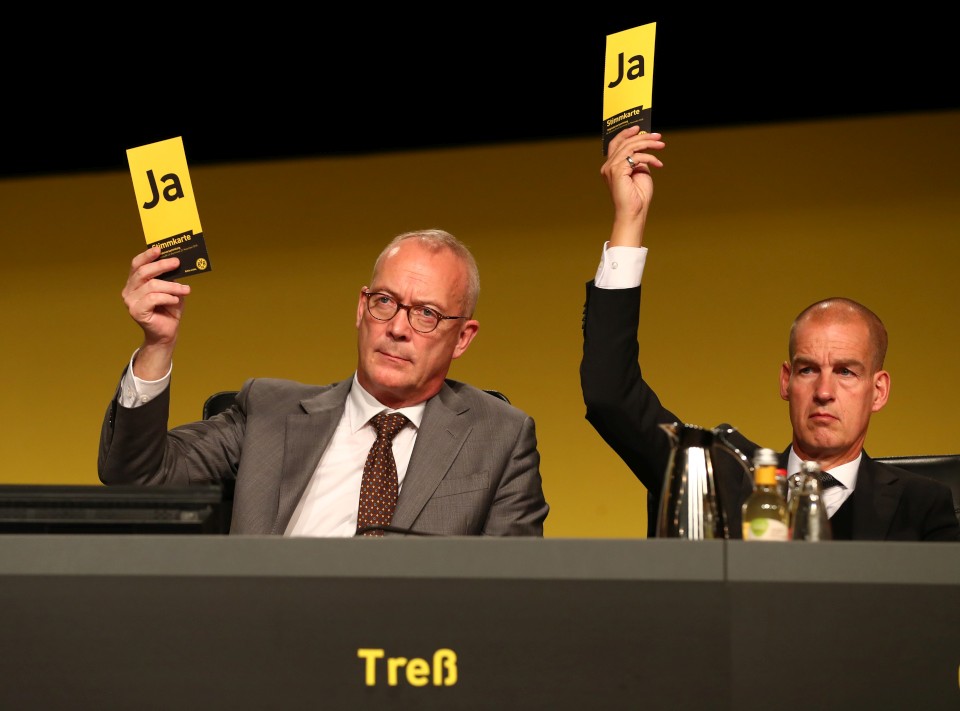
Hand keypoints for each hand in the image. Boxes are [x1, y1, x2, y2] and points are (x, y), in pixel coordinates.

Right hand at [121, 246, 190, 377]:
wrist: (167, 332)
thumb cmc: (169, 309)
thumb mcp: (171, 289)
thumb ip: (170, 277)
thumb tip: (177, 262)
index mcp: (135, 282)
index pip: (137, 265)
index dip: (147, 255)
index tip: (159, 249)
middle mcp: (129, 290)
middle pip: (143, 272)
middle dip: (162, 266)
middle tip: (177, 263)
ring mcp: (130, 302)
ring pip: (152, 286)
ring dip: (172, 286)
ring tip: (186, 290)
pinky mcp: (136, 312)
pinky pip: (153, 299)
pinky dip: (167, 297)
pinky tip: (175, 300)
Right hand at [601, 126, 664, 246]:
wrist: (634, 213)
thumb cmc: (638, 197)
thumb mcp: (640, 172)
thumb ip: (639, 160)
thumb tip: (645, 147)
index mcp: (611, 166)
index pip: (616, 143)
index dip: (626, 133)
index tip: (639, 128)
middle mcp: (608, 166)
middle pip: (625, 142)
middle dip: (643, 137)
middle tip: (658, 136)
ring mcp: (611, 168)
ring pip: (630, 147)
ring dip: (648, 144)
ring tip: (661, 145)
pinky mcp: (617, 171)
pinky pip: (636, 157)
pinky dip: (650, 158)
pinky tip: (658, 164)